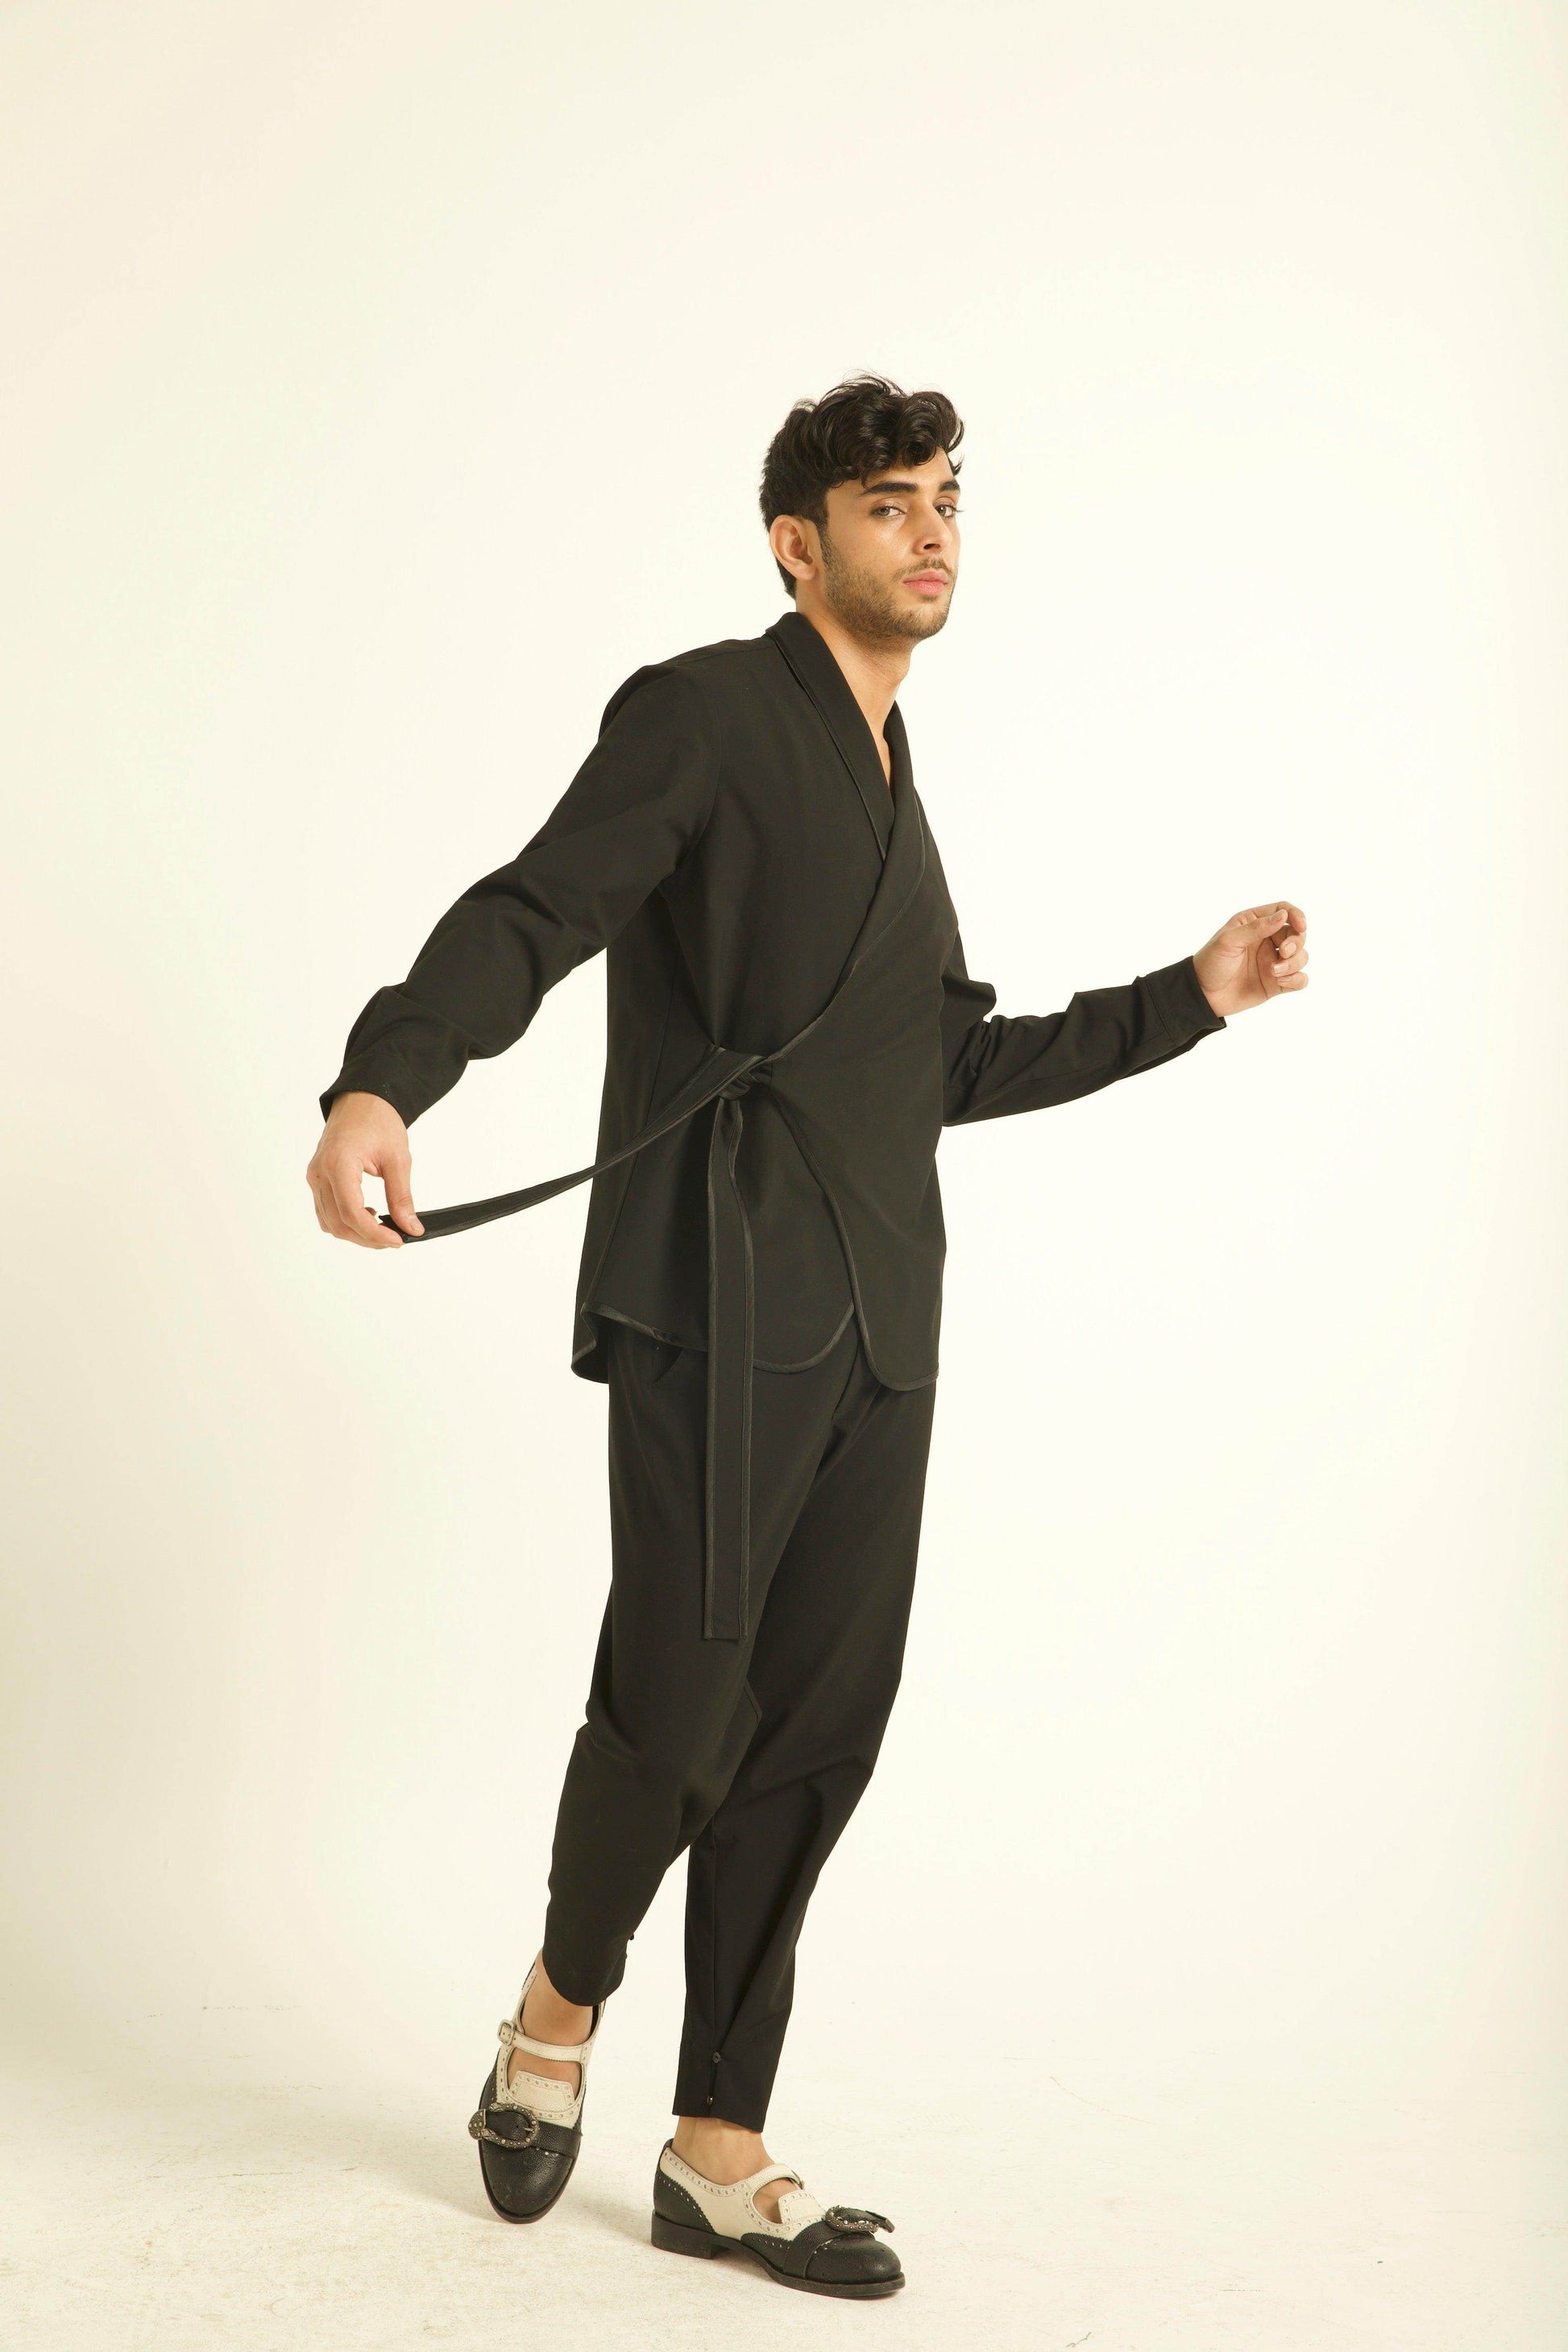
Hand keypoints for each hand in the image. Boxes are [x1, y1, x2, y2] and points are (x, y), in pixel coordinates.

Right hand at [306, 1091, 423, 1247]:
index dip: (374, 1234)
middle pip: (338, 1223)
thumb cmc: (378, 1121)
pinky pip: (325, 1211)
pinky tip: (367, 1215)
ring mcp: (314, 1177)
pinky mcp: (316, 1179)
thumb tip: (411, 1228)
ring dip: (355, 1233)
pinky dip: (344, 1222)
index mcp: (338, 1164)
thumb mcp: (398, 1159)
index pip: (351, 1213)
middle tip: (395, 1239)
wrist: (361, 1100)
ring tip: (383, 1229)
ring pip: (329, 1222)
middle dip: (367, 1238)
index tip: (397, 1241)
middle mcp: (319, 1173)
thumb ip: (402, 1197)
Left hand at [1193, 902, 1308, 1017]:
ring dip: (1294, 963)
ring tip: (1274, 971)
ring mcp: (1273, 961)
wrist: (1202, 995)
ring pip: (1301, 956)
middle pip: (1297, 934)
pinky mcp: (1276, 983)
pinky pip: (1299, 979)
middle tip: (1283, 952)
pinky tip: (1281, 981)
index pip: (1283, 910)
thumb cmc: (1211, 963)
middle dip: (1296, 942)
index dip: (1296, 915)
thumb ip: (1255, 928)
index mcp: (1254, 924)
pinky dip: (1297, 979)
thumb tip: (1283, 916)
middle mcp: (1267, 940)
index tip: (1301, 926)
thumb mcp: (1228, 941)